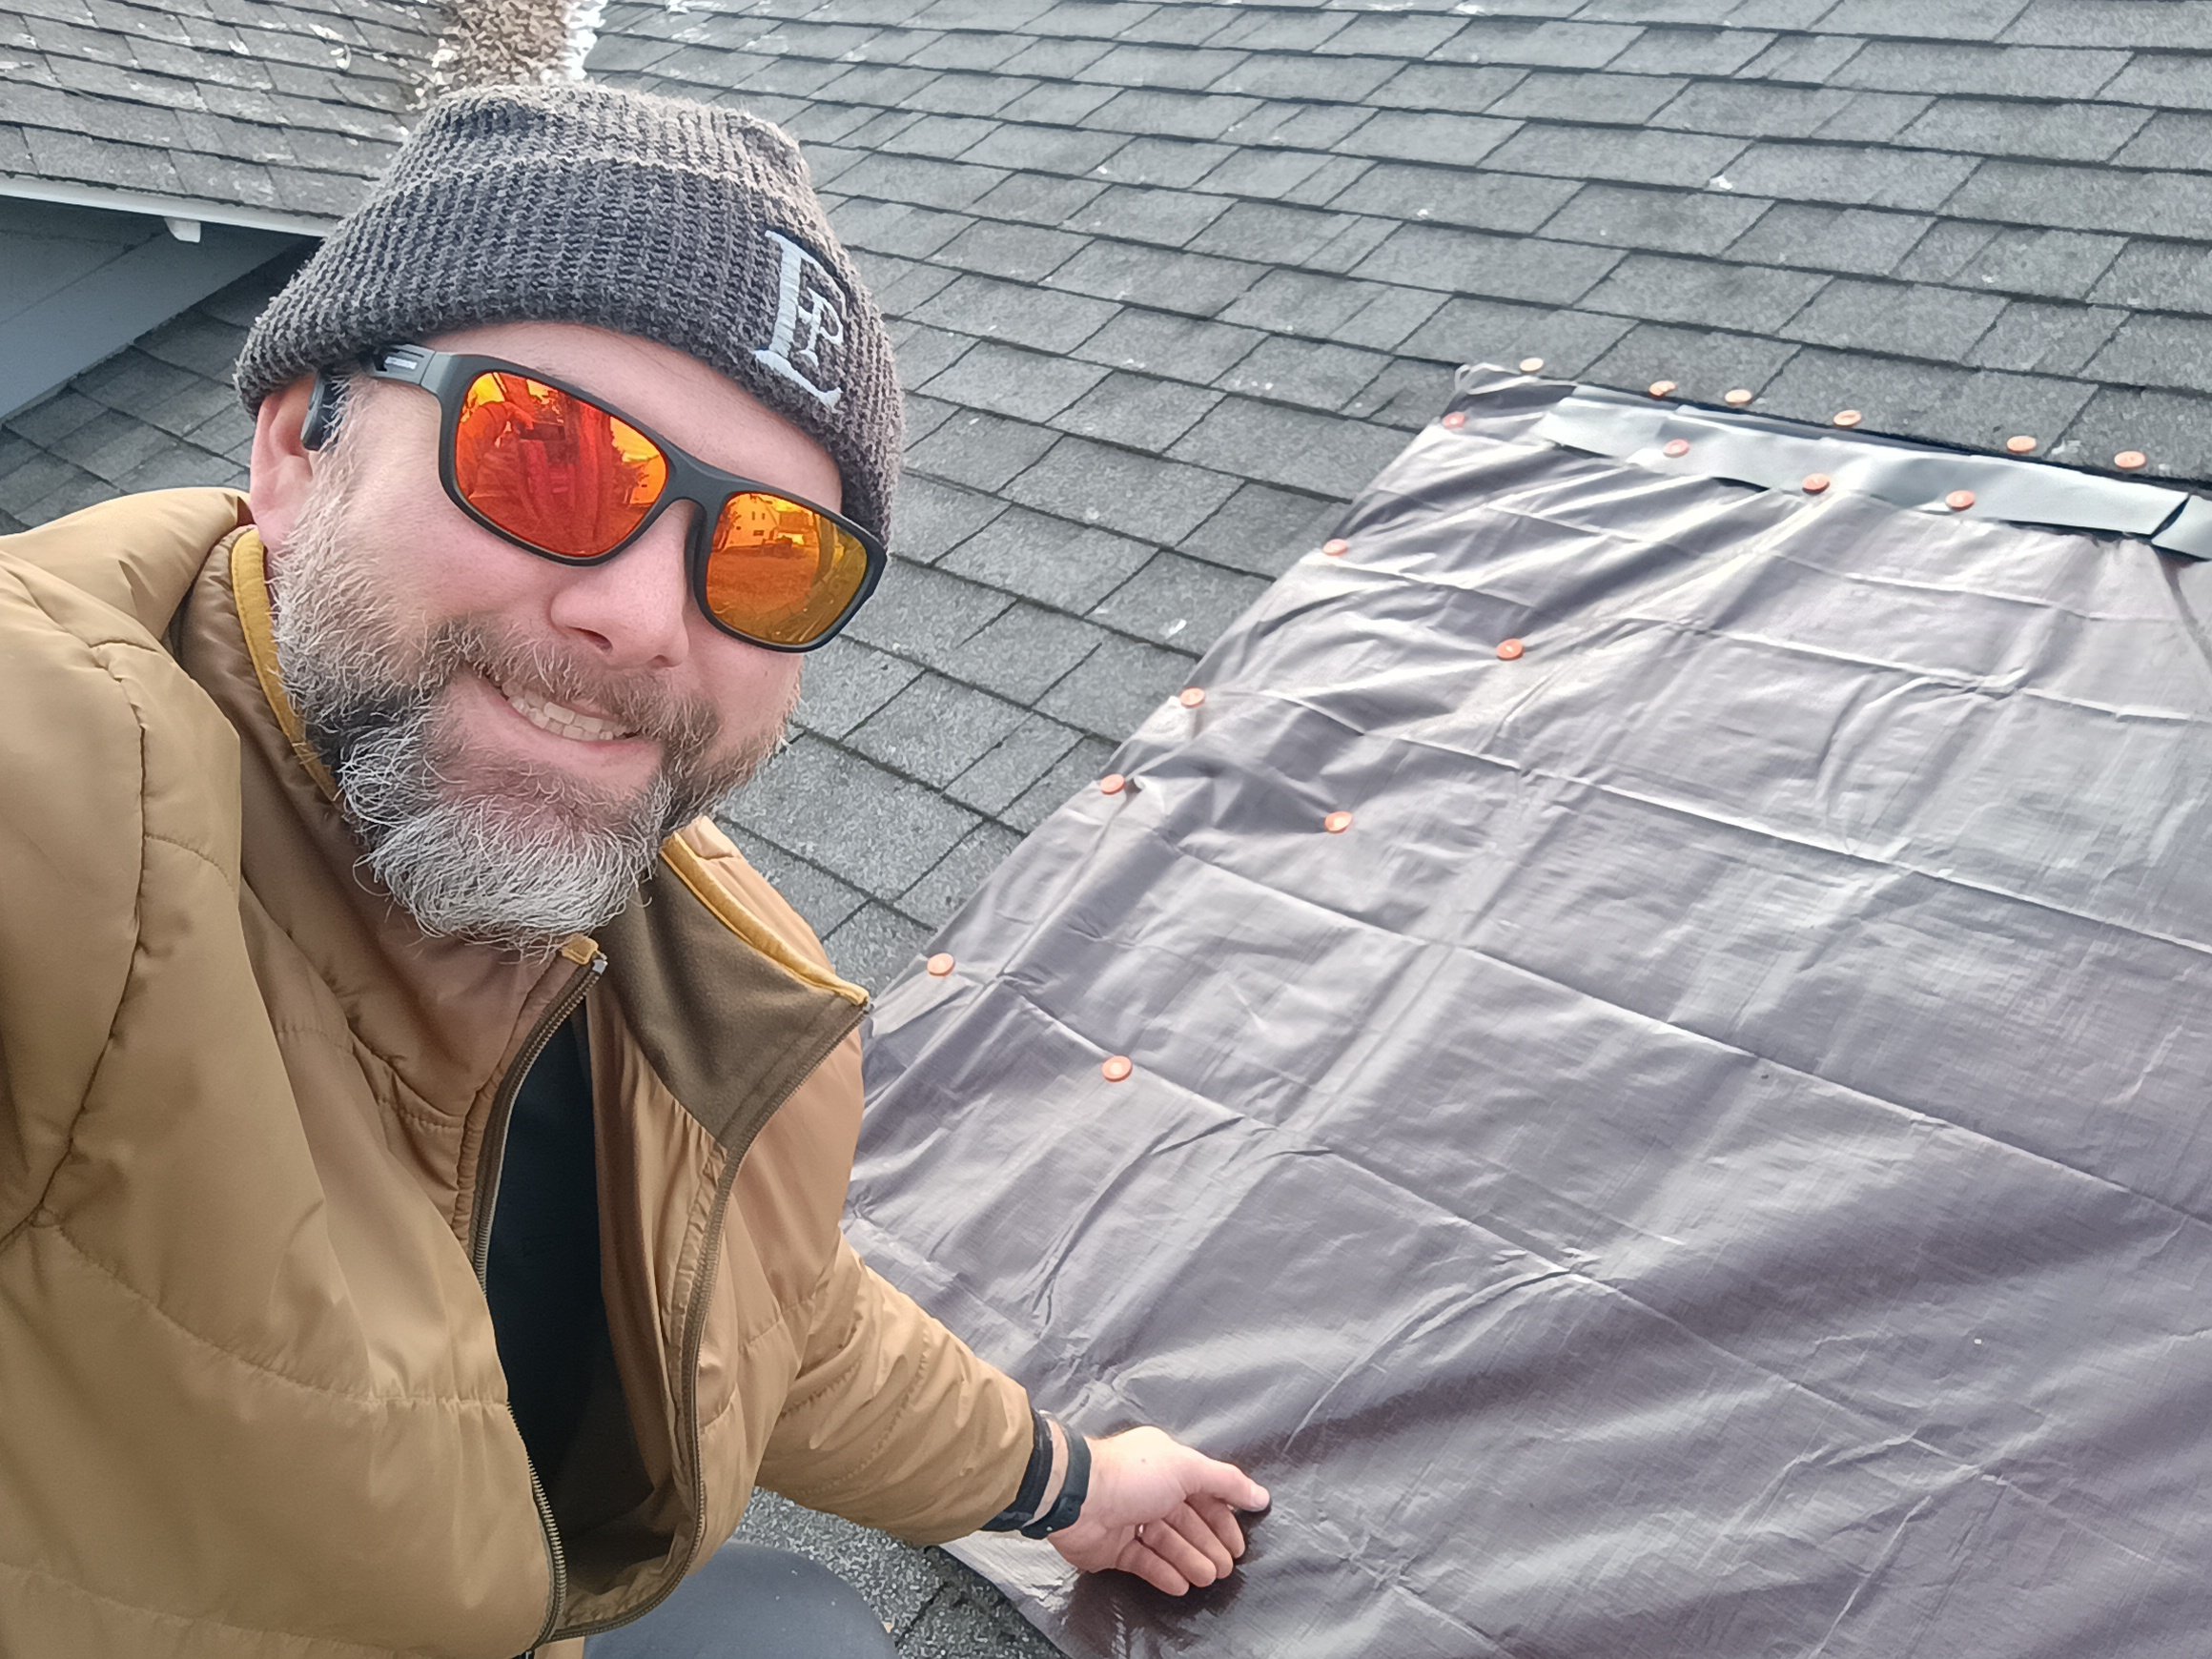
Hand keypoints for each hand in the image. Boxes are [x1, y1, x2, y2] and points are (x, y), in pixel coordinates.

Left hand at [1047, 1426, 1269, 1595]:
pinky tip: (1180, 1584)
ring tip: (1207, 1578)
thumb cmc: (1132, 1475)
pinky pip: (1144, 1562)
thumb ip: (1226, 1482)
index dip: (1223, 1520)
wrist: (1077, 1497)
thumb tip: (1261, 1496)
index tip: (1239, 1545)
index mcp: (1166, 1466)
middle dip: (1208, 1545)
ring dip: (1190, 1561)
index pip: (1204, 1494)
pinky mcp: (1113, 1548)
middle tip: (1226, 1569)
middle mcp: (1149, 1491)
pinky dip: (1164, 1573)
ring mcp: (1130, 1520)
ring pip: (1168, 1544)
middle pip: (1188, 1522)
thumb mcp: (1187, 1468)